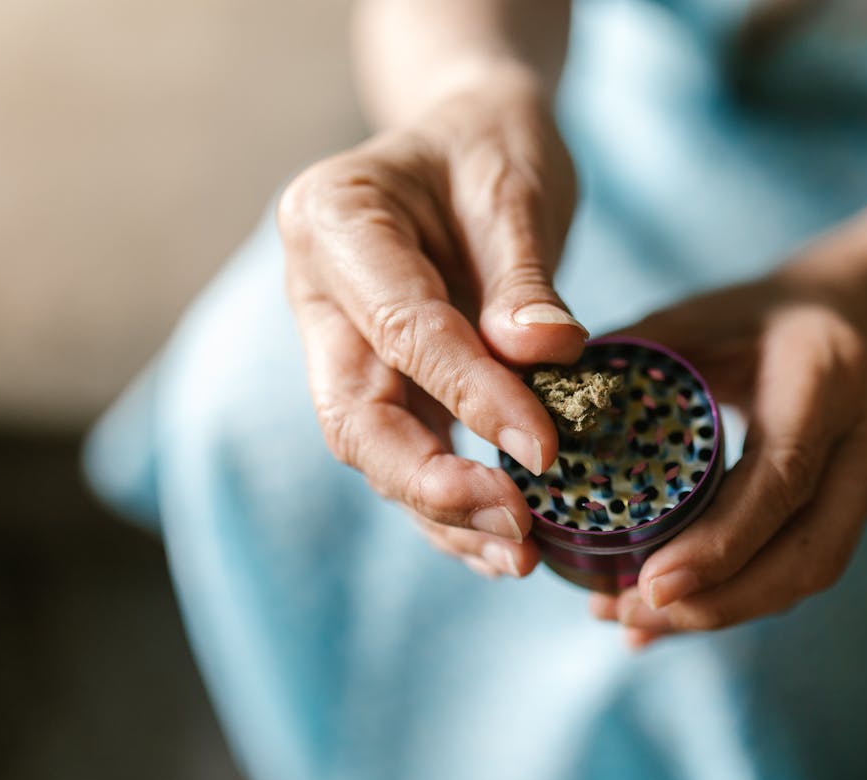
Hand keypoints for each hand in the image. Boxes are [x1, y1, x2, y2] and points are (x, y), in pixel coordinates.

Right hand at [278, 72, 583, 579]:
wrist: (468, 135)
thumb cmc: (491, 145)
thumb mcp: (514, 185)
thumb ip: (522, 276)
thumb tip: (545, 355)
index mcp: (333, 219)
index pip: (403, 329)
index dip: (474, 398)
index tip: (547, 453)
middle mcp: (319, 292)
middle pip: (354, 415)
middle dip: (433, 484)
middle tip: (519, 528)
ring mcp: (339, 341)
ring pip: (374, 449)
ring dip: (443, 511)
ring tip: (519, 556)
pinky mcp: (377, 377)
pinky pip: (405, 449)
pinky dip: (449, 501)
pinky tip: (502, 543)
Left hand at [589, 281, 866, 646]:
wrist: (847, 319)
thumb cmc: (752, 316)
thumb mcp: (695, 314)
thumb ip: (632, 355)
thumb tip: (544, 405)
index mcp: (825, 374)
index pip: (782, 475)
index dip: (722, 541)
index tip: (652, 584)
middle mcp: (865, 435)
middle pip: (807, 551)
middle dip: (720, 600)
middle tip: (630, 614)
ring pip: (810, 573)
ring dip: (723, 610)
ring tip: (633, 620)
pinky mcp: (856, 511)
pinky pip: (800, 571)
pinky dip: (733, 601)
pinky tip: (666, 618)